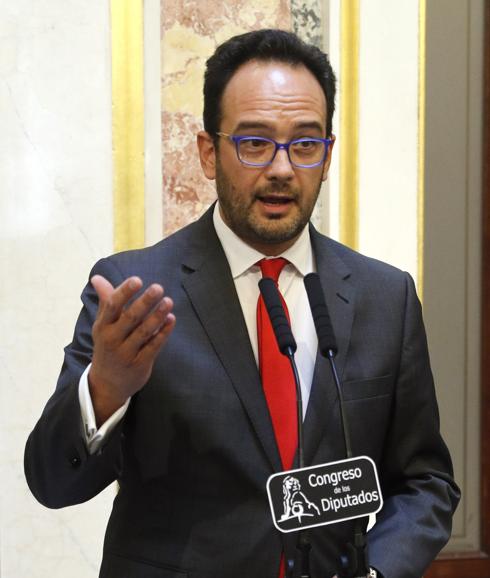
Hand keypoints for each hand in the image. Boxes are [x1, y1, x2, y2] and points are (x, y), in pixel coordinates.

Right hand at [88, 275, 175, 425]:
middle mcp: (112, 338)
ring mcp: (126, 352)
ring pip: (144, 332)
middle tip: (158, 288)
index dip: (124, 292)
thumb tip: (97, 277)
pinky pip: (154, 346)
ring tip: (169, 301)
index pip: (112, 306)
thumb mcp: (103, 324)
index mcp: (103, 326)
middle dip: (144, 302)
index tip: (137, 280)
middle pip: (130, 318)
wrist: (106, 383)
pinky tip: (171, 319)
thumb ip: (106, 300)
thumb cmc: (108, 345)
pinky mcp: (140, 363)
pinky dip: (163, 333)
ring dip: (157, 316)